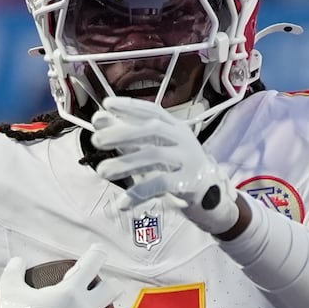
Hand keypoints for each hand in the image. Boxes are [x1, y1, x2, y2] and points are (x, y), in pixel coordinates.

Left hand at [90, 96, 239, 235]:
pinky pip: (161, 184)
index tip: (106, 104)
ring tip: (102, 171)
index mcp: (175, 127)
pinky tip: (122, 203)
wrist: (211, 198)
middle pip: (152, 130)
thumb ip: (127, 136)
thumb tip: (97, 119)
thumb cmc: (176, 169)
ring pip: (154, 156)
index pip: (152, 111)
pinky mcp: (190, 182)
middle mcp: (183, 139)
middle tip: (97, 140)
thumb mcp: (154, 149)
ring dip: (125, 163)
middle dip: (122, 133)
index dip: (130, 106)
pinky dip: (139, 193)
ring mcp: (188, 159)